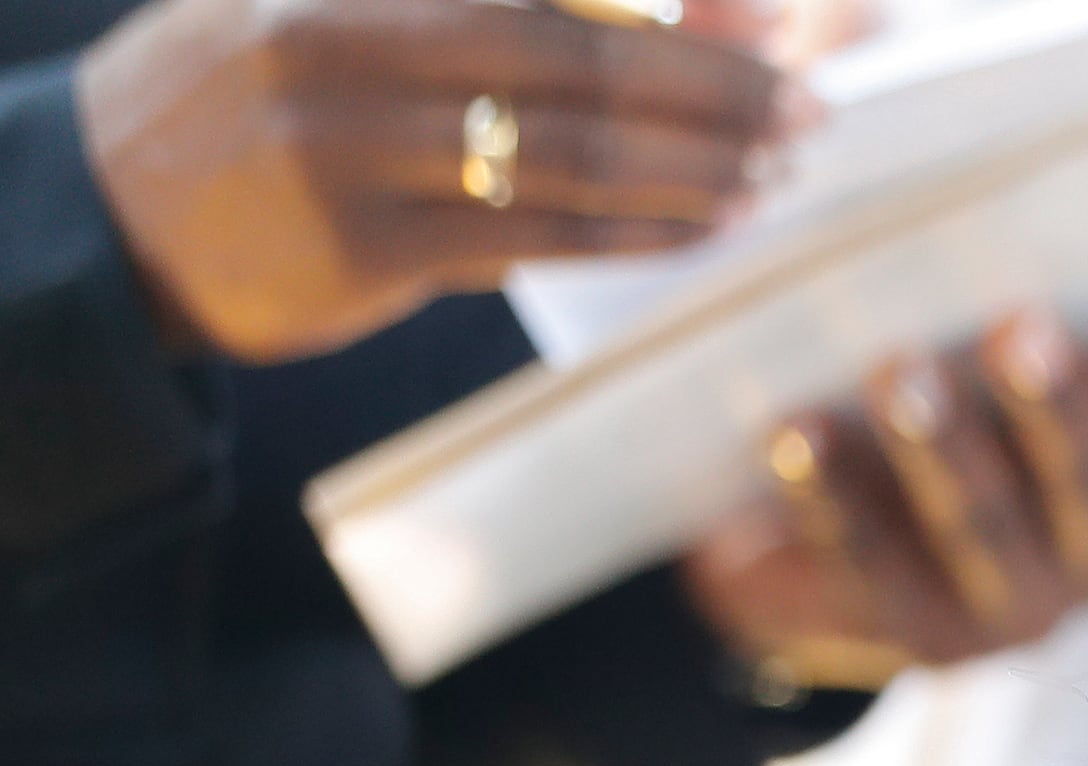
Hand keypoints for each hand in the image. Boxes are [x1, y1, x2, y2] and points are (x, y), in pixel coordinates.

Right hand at [77, 0, 800, 365]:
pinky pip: (531, 240)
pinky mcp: (359, 247)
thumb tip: (674, 12)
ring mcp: (345, 147)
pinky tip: (704, 230)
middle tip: (803, 111)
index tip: (774, 30)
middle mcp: (339, 40)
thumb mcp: (345, 16)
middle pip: (572, 57)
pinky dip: (633, 234)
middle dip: (710, 87)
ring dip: (691, 170)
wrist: (108, 214)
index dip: (670, 13)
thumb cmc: (260, 99)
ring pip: (564, 157)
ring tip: (773, 173)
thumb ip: (494, 12)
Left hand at [682, 283, 1087, 682]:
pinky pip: (866, 560)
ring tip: (897, 373)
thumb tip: (1004, 180)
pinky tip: (795, 431)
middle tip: (1021, 328)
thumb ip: (1023, 312)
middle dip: (1055, 404)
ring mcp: (1007, 611)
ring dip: (940, 447)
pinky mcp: (912, 639)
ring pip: (979, 526)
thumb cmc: (916, 427)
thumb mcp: (980, 374)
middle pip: (1086, 482)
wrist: (812, 562)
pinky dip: (826, 493)